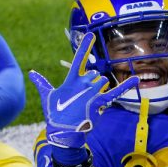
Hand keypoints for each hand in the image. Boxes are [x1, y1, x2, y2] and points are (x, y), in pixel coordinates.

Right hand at [29, 33, 138, 149]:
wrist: (63, 131)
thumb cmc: (54, 113)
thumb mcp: (47, 96)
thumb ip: (41, 82)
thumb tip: (30, 72)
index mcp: (71, 80)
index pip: (79, 58)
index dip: (85, 46)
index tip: (90, 35)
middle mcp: (84, 83)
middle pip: (95, 74)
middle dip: (92, 81)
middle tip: (82, 96)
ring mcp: (93, 92)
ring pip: (103, 82)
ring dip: (99, 88)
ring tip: (88, 101)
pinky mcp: (100, 102)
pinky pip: (116, 92)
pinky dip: (127, 85)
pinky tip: (136, 78)